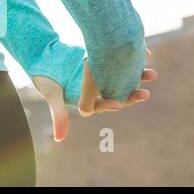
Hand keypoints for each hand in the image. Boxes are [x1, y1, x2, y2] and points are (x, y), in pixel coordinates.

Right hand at [32, 46, 155, 142]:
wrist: (42, 53)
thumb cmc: (44, 77)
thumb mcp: (51, 94)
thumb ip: (58, 115)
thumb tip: (59, 139)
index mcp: (87, 100)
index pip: (103, 105)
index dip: (111, 104)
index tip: (119, 104)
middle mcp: (97, 90)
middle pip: (117, 93)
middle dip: (132, 94)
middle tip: (145, 94)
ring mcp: (101, 75)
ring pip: (122, 77)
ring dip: (137, 76)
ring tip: (152, 74)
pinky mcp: (102, 61)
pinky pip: (118, 61)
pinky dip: (129, 59)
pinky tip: (145, 55)